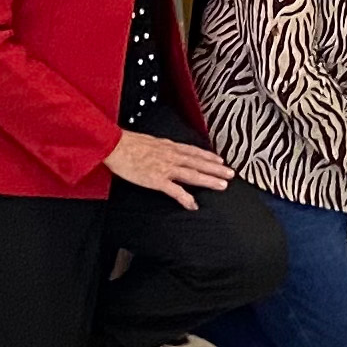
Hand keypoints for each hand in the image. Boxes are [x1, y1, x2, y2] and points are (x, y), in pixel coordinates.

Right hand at [106, 130, 231, 208]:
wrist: (115, 145)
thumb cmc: (127, 143)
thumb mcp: (149, 141)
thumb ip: (160, 147)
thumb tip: (165, 150)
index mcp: (168, 146)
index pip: (193, 151)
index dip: (208, 156)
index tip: (220, 160)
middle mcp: (171, 156)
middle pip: (198, 163)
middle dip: (216, 168)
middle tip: (231, 173)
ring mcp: (165, 168)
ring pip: (193, 174)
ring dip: (209, 180)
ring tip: (222, 185)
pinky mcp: (157, 179)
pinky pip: (175, 191)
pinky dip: (186, 198)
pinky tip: (193, 205)